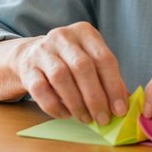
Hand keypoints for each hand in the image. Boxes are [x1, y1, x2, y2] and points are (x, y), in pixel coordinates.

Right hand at [12, 21, 129, 124]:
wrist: (31, 55)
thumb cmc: (70, 61)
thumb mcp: (91, 60)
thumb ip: (107, 78)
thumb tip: (124, 106)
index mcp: (84, 32)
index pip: (104, 58)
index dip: (114, 86)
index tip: (120, 110)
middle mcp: (62, 36)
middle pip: (82, 67)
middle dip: (95, 97)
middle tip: (103, 119)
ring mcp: (42, 51)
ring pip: (61, 78)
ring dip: (76, 103)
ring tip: (86, 119)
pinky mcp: (28, 68)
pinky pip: (41, 90)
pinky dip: (56, 106)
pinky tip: (67, 115)